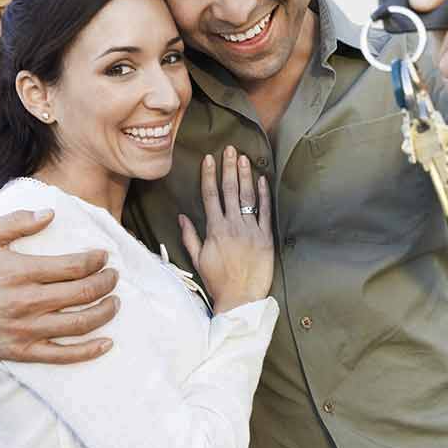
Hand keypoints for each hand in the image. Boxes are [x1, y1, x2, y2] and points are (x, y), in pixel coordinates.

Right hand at [0, 209, 118, 362]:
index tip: (103, 257)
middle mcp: (27, 301)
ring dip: (105, 311)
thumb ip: (16, 221)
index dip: (96, 260)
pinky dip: (89, 350)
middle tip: (114, 277)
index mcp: (20, 271)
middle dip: (107, 282)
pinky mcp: (24, 351)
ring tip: (114, 301)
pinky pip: (63, 355)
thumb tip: (50, 213)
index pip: (73, 266)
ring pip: (80, 323)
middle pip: (83, 292)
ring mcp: (27, 329)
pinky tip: (107, 342)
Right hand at [178, 146, 272, 314]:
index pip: (210, 195)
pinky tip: (262, 180)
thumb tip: (181, 216)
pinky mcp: (266, 237)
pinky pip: (265, 212)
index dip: (209, 175)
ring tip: (243, 158)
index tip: (209, 159)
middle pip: (229, 190)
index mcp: (215, 229)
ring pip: (247, 197)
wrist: (241, 298)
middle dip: (228, 168)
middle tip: (229, 149)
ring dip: (245, 175)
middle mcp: (232, 226)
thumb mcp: (198, 258)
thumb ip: (190, 235)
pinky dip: (264, 195)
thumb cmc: (218, 280)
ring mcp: (251, 230)